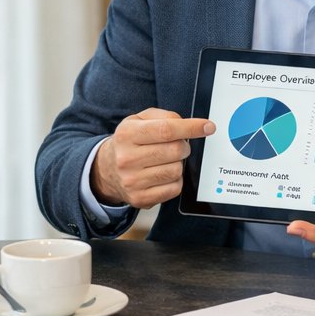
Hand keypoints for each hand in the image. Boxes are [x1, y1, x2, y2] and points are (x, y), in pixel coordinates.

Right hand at [91, 108, 215, 208]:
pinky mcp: (140, 198)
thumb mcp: (139, 120)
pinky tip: (163, 174)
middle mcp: (127, 158)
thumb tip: (186, 124)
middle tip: (178, 146)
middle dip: (184, 146)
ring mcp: (133, 181)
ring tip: (166, 160)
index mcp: (127, 134)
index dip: (191, 128)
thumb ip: (164, 117)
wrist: (106, 170)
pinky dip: (175, 180)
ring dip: (178, 164)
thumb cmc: (129, 142)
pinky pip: (174, 188)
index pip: (166, 130)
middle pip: (175, 151)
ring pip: (176, 170)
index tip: (208, 127)